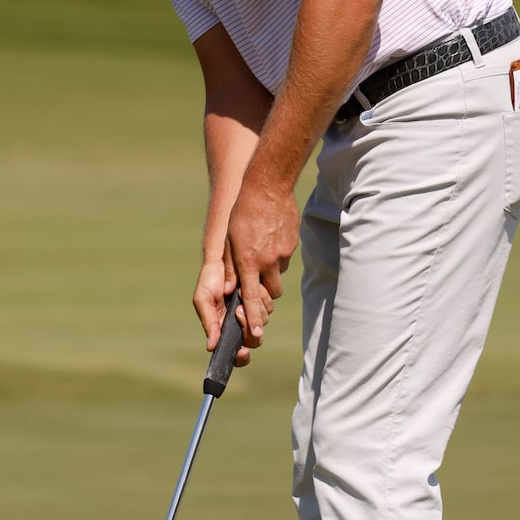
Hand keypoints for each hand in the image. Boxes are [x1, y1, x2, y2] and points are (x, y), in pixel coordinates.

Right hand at [192, 253, 254, 366]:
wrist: (225, 256)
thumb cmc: (210, 279)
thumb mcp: (204, 299)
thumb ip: (209, 322)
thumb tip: (211, 346)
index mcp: (224, 329)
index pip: (235, 353)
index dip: (240, 357)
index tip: (242, 351)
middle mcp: (240, 324)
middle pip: (253, 340)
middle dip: (248, 329)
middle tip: (238, 310)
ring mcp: (253, 312)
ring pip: (262, 322)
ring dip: (253, 310)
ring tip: (239, 293)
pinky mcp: (263, 299)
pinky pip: (268, 306)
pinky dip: (261, 298)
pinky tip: (251, 287)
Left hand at [226, 173, 298, 347]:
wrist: (268, 185)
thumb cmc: (242, 213)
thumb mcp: (229, 241)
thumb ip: (229, 268)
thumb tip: (227, 291)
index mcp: (249, 262)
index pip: (252, 298)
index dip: (254, 319)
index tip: (256, 334)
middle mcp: (268, 261)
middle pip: (270, 294)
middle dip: (264, 295)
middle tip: (256, 285)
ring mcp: (283, 254)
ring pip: (278, 278)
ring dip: (270, 276)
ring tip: (261, 255)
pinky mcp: (292, 245)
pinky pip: (284, 261)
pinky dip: (276, 257)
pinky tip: (269, 240)